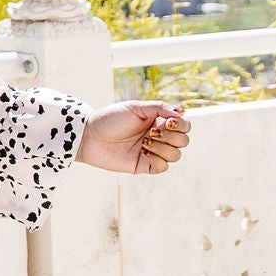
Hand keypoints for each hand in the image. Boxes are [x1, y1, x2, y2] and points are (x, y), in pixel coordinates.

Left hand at [76, 101, 190, 176]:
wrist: (90, 136)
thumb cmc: (111, 119)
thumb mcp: (136, 108)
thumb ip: (160, 108)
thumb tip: (183, 112)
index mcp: (158, 121)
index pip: (184, 126)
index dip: (181, 125)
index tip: (167, 122)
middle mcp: (159, 136)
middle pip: (183, 141)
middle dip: (171, 136)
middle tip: (151, 132)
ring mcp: (153, 152)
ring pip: (176, 155)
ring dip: (163, 148)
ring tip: (144, 142)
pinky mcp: (144, 166)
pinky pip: (163, 167)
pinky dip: (157, 159)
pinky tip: (143, 152)